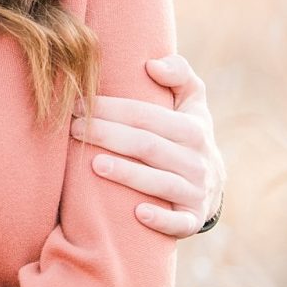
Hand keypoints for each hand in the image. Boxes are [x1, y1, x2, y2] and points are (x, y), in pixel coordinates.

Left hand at [71, 53, 224, 236]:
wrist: (212, 185)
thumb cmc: (186, 135)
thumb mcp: (192, 103)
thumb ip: (180, 74)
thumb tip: (152, 64)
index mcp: (193, 129)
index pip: (147, 116)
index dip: (112, 108)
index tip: (78, 104)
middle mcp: (196, 161)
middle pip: (148, 145)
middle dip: (108, 135)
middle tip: (74, 129)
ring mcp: (195, 192)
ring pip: (160, 182)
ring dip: (128, 173)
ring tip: (94, 164)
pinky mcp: (191, 219)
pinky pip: (180, 223)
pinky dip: (161, 219)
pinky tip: (137, 212)